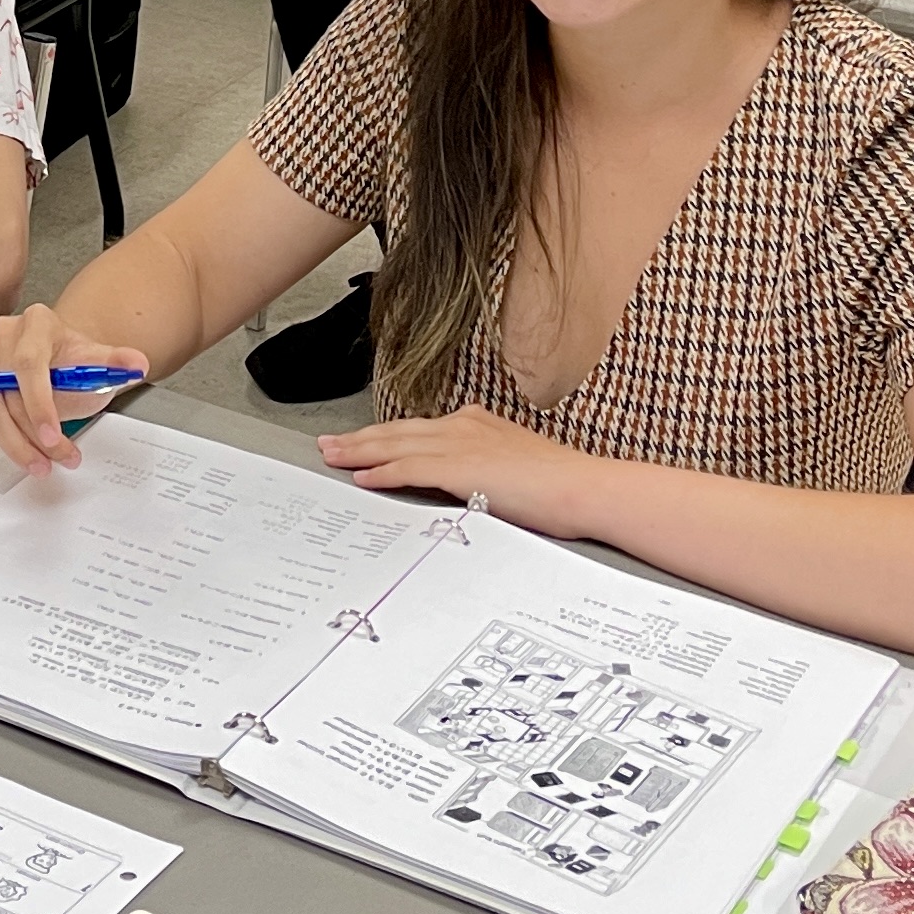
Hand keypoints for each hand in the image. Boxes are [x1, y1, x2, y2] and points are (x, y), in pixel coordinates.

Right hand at [0, 302, 154, 474]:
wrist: (57, 359)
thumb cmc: (71, 362)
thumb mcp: (97, 363)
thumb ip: (116, 362)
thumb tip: (136, 363)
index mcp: (39, 324)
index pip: (31, 364)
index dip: (40, 405)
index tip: (54, 437)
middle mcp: (7, 332)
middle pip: (6, 390)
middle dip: (30, 435)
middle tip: (52, 460)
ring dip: (8, 438)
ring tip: (35, 462)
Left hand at [319, 400, 597, 525]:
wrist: (584, 488)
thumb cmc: (559, 488)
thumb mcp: (511, 471)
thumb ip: (480, 472)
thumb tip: (460, 487)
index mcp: (475, 424)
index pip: (417, 431)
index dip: (384, 437)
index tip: (361, 443)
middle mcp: (463, 426)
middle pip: (398, 432)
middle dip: (360, 440)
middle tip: (330, 445)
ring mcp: (461, 444)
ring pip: (396, 446)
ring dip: (360, 452)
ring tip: (333, 457)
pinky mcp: (461, 466)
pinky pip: (410, 468)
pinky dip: (383, 472)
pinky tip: (363, 478)